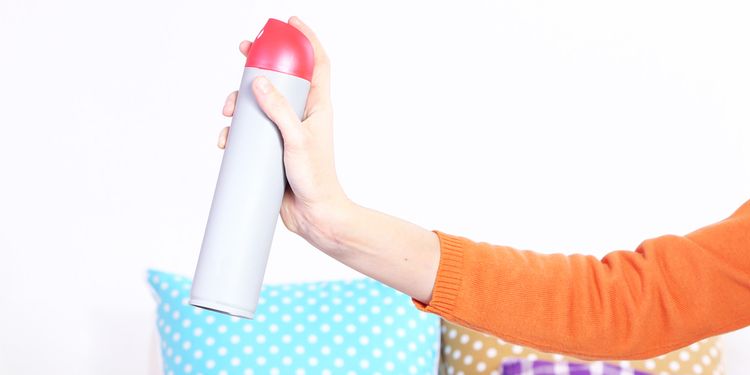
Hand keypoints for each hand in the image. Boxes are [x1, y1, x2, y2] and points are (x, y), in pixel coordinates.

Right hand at [218, 16, 351, 246]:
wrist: (313, 215)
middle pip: (281, 78)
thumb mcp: (297, 140)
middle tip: (243, 51)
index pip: (317, 63)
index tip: (289, 22)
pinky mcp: (271, 149)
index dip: (305, 40)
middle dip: (260, 63)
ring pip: (260, 104)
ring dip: (240, 101)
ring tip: (227, 111)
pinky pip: (251, 131)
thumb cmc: (316, 178)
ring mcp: (285, 131)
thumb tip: (259, 82)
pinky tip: (226, 140)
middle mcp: (302, 115)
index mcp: (318, 106)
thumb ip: (279, 110)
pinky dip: (236, 131)